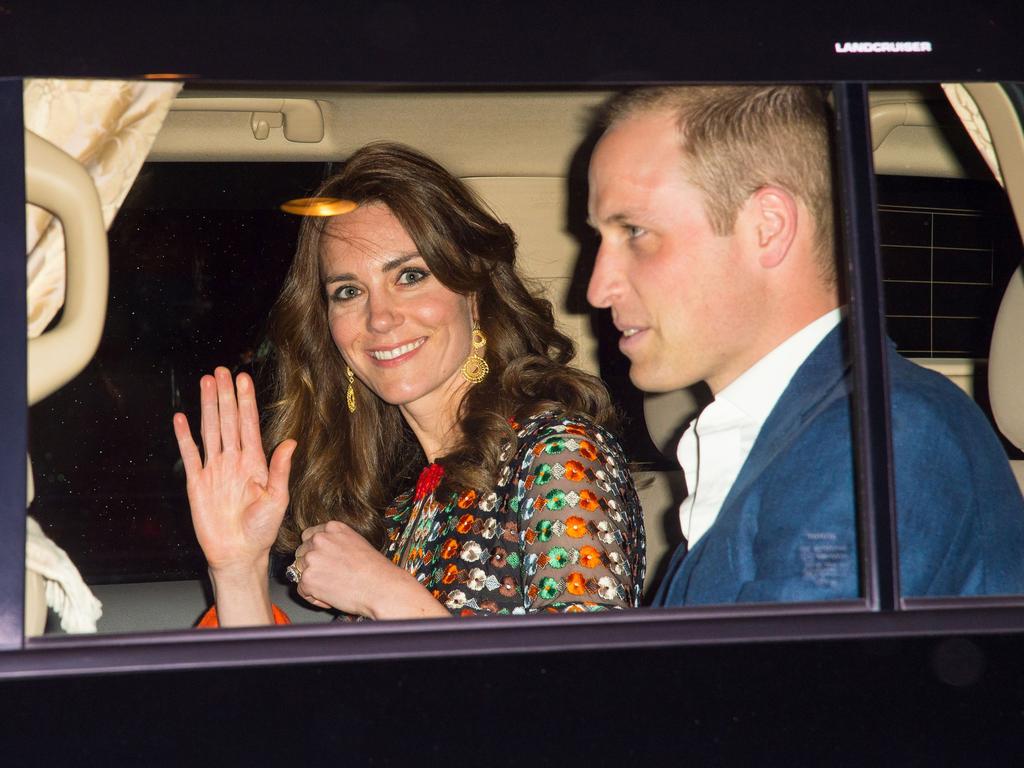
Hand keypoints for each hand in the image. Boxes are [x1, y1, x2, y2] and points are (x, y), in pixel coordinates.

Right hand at [173, 367, 296, 579]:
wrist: (239, 553)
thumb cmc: (262, 530)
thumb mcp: (277, 499)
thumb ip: (280, 470)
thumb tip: (290, 442)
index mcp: (255, 462)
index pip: (248, 424)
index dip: (245, 401)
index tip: (243, 379)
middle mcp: (234, 460)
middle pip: (228, 420)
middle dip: (225, 395)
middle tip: (221, 371)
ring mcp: (214, 470)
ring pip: (210, 430)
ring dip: (207, 407)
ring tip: (205, 383)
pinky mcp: (197, 483)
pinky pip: (190, 455)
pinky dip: (184, 436)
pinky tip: (181, 418)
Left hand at [293, 521, 447, 619]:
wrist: (381, 587)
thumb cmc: (375, 570)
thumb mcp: (356, 543)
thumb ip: (335, 543)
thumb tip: (322, 554)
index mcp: (332, 528)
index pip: (309, 536)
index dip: (315, 551)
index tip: (323, 561)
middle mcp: (319, 539)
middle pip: (301, 553)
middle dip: (311, 566)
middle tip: (329, 577)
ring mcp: (311, 558)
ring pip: (300, 571)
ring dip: (312, 581)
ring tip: (334, 587)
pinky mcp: (307, 578)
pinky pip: (302, 590)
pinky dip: (314, 597)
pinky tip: (332, 597)